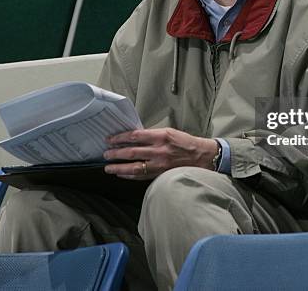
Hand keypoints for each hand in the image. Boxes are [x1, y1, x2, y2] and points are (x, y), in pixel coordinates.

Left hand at [103, 128, 218, 179]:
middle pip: (132, 152)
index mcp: (161, 136)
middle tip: (106, 154)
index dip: (120, 138)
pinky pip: (142, 176)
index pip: (135, 136)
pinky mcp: (161, 174)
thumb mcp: (169, 132)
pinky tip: (122, 175)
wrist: (202, 156)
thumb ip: (152, 135)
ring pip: (134, 167)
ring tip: (108, 167)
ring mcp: (160, 164)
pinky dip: (130, 176)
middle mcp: (159, 150)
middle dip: (116, 153)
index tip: (110, 139)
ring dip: (119, 168)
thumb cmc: (185, 142)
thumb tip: (134, 138)